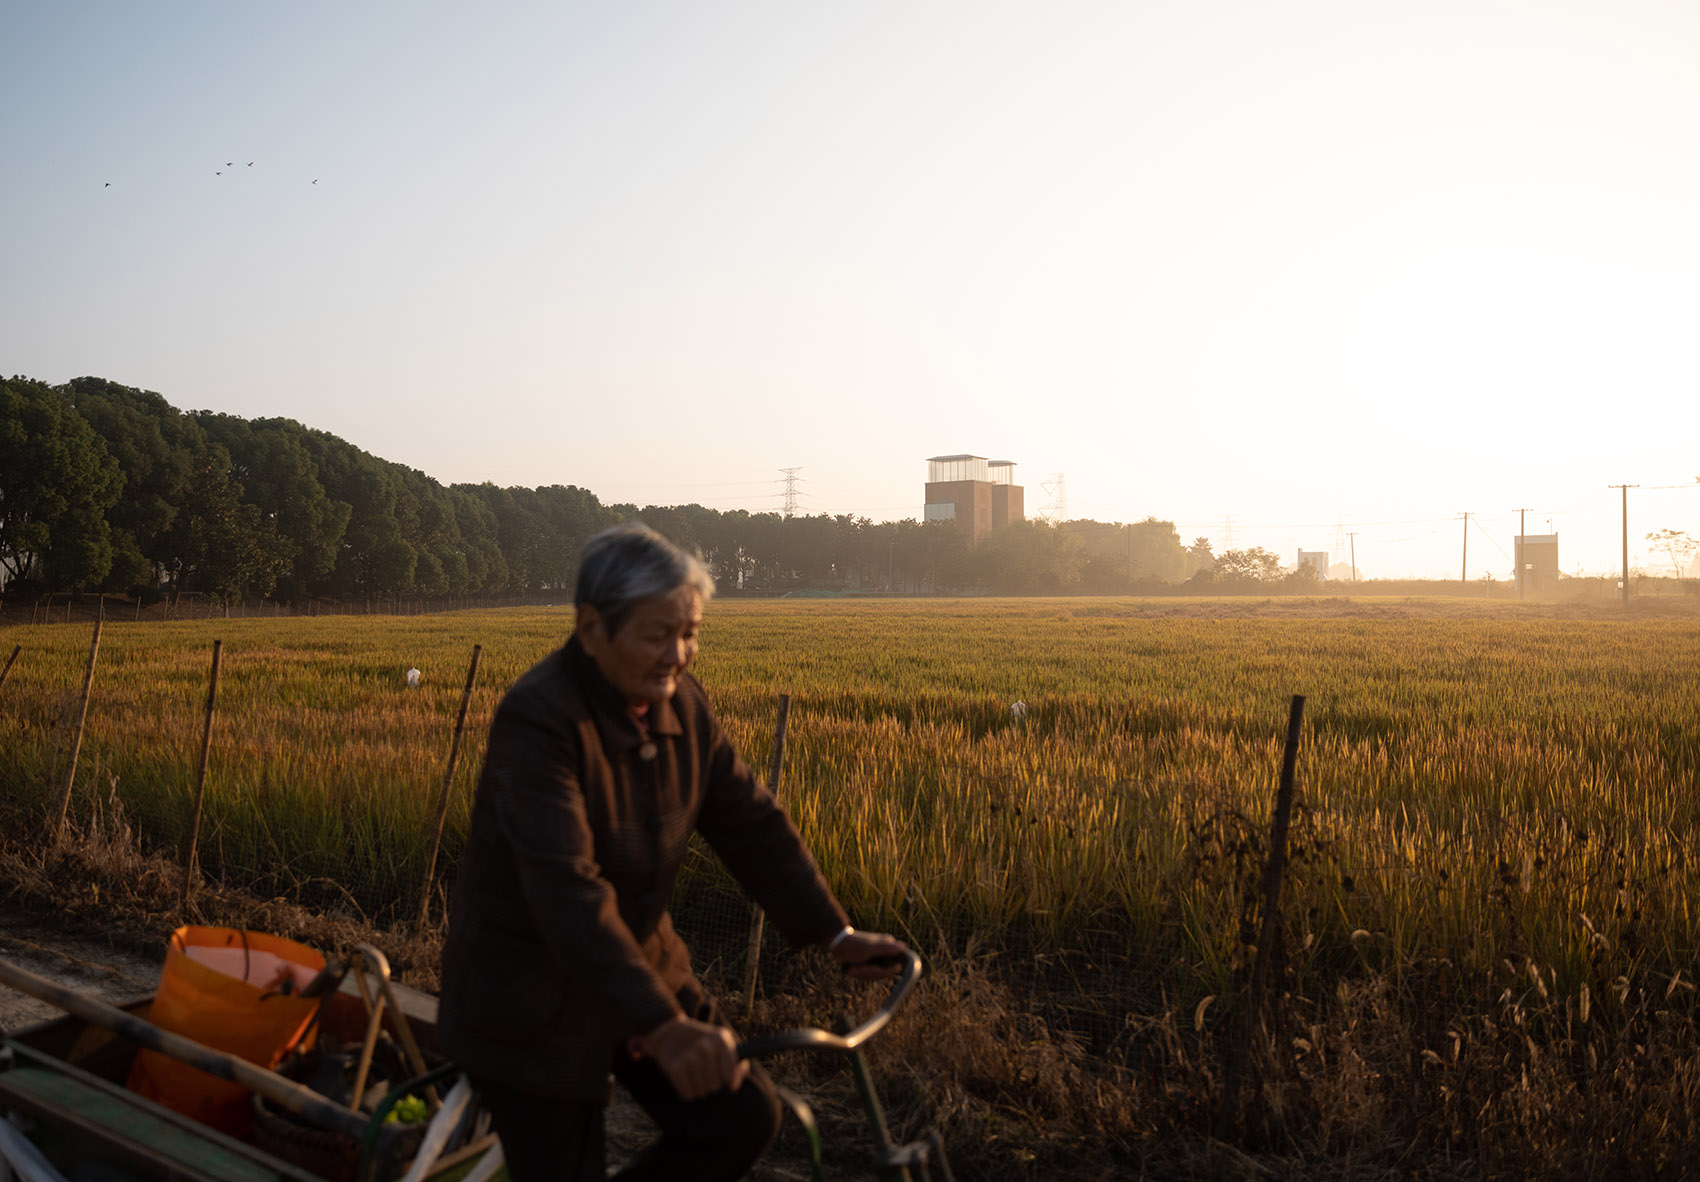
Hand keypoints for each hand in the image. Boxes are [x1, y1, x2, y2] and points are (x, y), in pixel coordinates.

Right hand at [632, 1016, 748, 1100]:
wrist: (671, 1032)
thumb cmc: (702, 1042)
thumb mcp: (722, 1044)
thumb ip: (736, 1064)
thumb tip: (733, 1087)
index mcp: (721, 1039)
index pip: (729, 1073)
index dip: (729, 1081)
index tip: (728, 1084)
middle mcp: (706, 1047)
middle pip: (715, 1085)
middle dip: (712, 1084)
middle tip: (706, 1074)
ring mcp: (689, 1056)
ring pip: (702, 1091)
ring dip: (699, 1088)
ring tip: (695, 1075)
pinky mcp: (674, 1066)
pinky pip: (687, 1094)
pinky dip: (687, 1091)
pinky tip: (685, 1079)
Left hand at [829, 930, 907, 980]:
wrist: (838, 944)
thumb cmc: (853, 944)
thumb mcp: (869, 947)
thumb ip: (886, 948)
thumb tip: (903, 947)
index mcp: (888, 946)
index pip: (896, 967)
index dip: (886, 972)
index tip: (874, 969)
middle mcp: (885, 953)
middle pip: (884, 974)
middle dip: (870, 973)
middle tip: (858, 967)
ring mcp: (877, 959)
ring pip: (874, 976)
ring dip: (862, 974)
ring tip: (853, 967)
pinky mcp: (869, 964)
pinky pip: (867, 976)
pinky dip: (859, 974)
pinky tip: (852, 968)